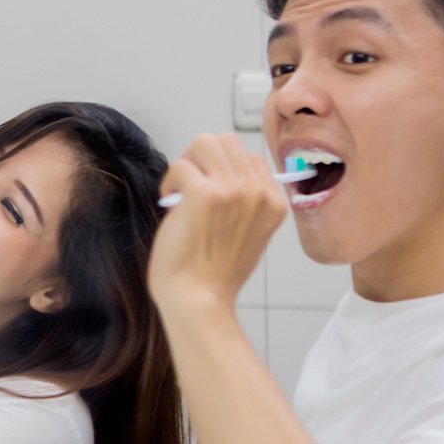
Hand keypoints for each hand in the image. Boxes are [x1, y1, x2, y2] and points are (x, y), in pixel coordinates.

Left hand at [148, 136, 285, 317]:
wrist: (198, 300)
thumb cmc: (214, 274)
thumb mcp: (249, 235)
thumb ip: (245, 203)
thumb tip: (220, 174)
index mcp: (273, 203)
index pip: (251, 159)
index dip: (222, 171)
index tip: (208, 195)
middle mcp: (258, 193)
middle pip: (228, 142)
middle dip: (202, 159)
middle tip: (188, 187)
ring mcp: (233, 190)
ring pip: (205, 142)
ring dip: (187, 163)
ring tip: (179, 192)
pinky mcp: (203, 193)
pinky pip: (180, 165)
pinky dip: (169, 182)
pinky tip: (169, 204)